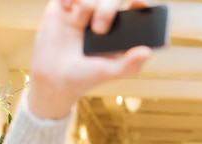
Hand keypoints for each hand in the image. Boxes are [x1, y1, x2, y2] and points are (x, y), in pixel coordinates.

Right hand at [28, 0, 151, 118]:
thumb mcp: (108, 72)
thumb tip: (147, 52)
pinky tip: (67, 9)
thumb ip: (129, 64)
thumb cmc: (84, 76)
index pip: (133, 7)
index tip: (139, 5)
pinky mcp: (62, 6)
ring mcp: (82, 10)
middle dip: (107, 9)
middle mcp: (101, 16)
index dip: (138, 3)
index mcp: (118, 29)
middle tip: (99, 30)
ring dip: (87, 6)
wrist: (54, 77)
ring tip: (79, 24)